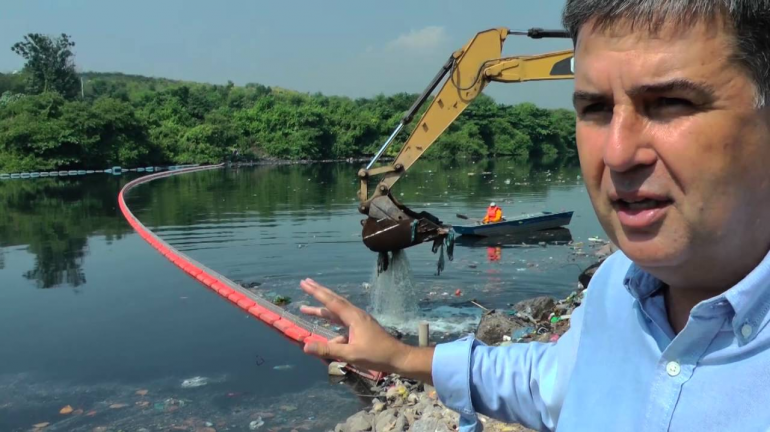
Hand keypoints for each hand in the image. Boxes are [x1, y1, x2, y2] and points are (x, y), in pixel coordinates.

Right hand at [298, 278, 433, 381]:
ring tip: (305, 309)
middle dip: (318, 293)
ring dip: (322, 311)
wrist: (398, 357)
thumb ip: (328, 350)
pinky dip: (332, 327)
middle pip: (334, 301)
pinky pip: (342, 324)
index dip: (316, 292)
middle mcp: (356, 315)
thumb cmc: (376, 355)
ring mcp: (359, 321)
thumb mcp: (351, 354)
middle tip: (305, 283)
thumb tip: (305, 346)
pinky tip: (329, 342)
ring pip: (336, 312)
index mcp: (353, 317)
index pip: (331, 302)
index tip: (304, 283)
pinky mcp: (361, 328)